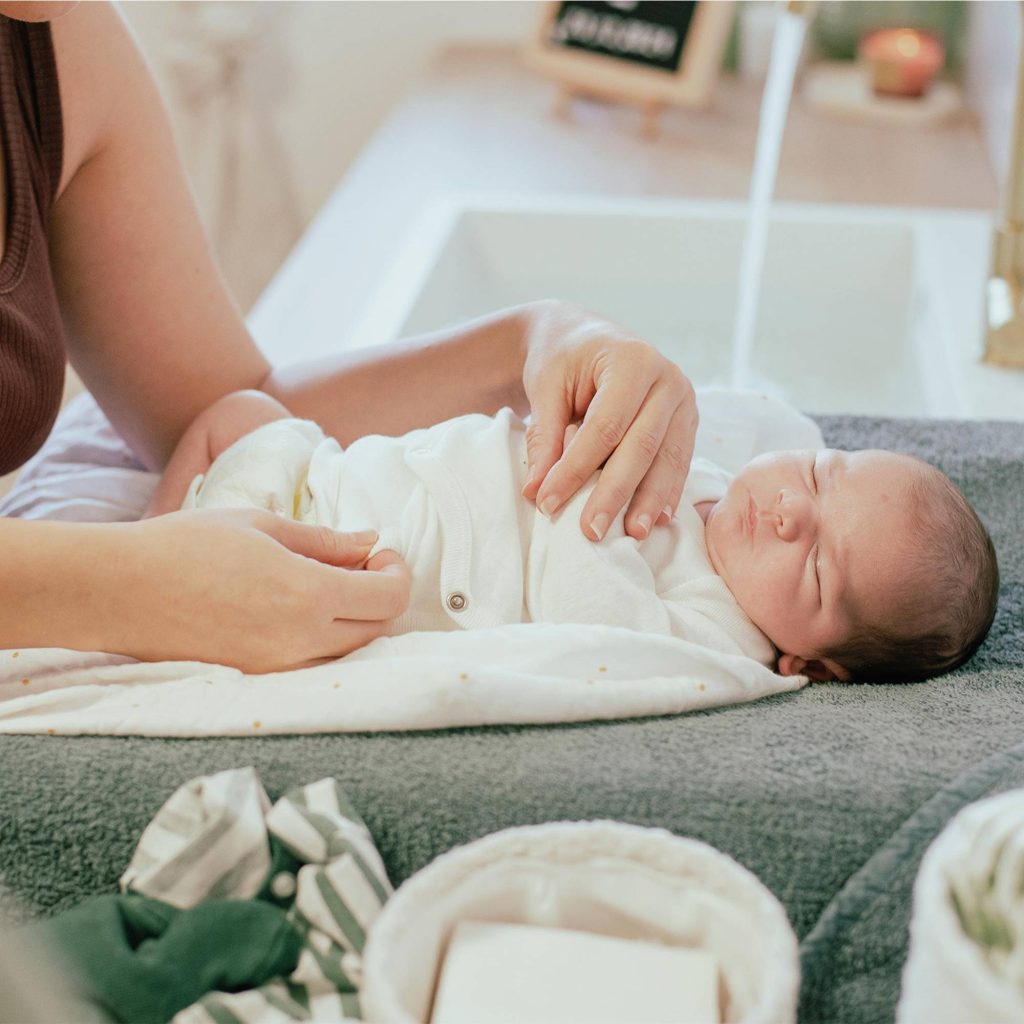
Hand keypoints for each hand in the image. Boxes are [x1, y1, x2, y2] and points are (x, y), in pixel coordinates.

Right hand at [102, 509, 410, 672]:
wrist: (118, 590)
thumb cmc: (186, 546)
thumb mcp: (262, 526)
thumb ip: (324, 540)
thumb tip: (369, 542)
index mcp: (308, 595)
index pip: (388, 598)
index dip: (397, 573)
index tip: (382, 554)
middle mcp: (301, 641)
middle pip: (377, 630)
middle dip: (383, 596)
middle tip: (363, 567)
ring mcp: (277, 667)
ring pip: (348, 652)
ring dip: (357, 621)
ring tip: (332, 585)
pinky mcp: (255, 679)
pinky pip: (312, 665)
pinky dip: (325, 639)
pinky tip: (303, 610)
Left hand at [522, 301, 697, 541]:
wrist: (587, 337)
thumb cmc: (563, 359)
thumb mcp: (546, 387)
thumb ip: (544, 437)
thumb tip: (537, 492)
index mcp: (632, 360)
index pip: (604, 426)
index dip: (576, 469)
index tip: (548, 503)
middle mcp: (667, 378)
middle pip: (641, 446)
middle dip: (615, 493)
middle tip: (591, 532)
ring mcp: (684, 400)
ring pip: (668, 459)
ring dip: (649, 500)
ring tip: (632, 534)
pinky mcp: (687, 421)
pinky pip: (679, 462)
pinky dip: (666, 492)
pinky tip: (655, 520)